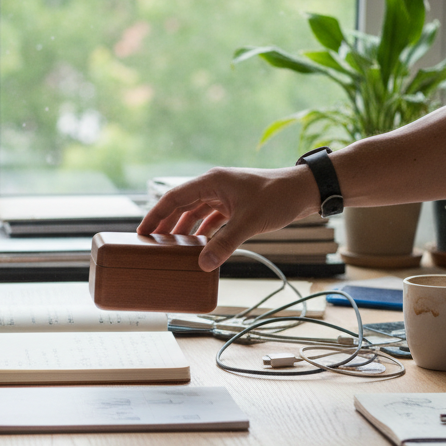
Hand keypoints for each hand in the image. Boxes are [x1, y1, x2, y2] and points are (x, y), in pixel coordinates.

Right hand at [136, 166, 318, 270]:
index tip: (141, 232)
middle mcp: (215, 185)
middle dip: (166, 224)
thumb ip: (224, 244)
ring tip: (171, 248)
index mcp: (212, 182)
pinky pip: (212, 218)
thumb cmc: (278, 197)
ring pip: (196, 212)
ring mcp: (225, 194)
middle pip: (181, 205)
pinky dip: (203, 231)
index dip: (155, 215)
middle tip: (150, 244)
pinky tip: (199, 246)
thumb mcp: (248, 223)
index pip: (174, 197)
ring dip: (184, 229)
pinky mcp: (235, 204)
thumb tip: (203, 264)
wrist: (304, 190)